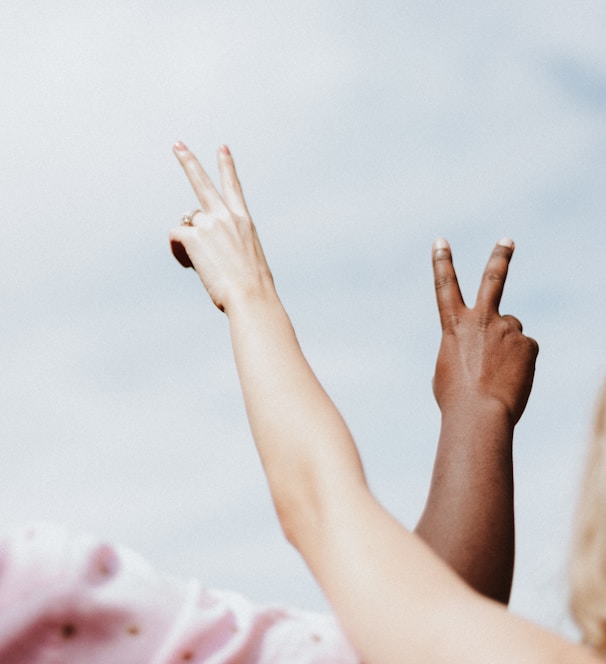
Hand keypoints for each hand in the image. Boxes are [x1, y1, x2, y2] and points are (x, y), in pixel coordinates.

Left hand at [169, 143, 274, 312]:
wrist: (251, 296)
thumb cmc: (253, 287)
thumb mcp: (248, 259)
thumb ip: (229, 246)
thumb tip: (206, 251)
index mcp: (244, 221)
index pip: (234, 186)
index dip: (226, 166)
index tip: (222, 148)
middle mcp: (227, 216)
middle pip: (203, 182)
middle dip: (189, 161)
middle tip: (177, 144)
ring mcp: (210, 224)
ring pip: (187, 223)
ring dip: (188, 241)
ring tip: (200, 263)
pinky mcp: (194, 236)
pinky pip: (176, 236)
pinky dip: (178, 251)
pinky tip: (188, 264)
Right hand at [432, 238, 537, 425]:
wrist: (479, 414)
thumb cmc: (456, 398)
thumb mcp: (448, 368)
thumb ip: (465, 346)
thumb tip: (488, 345)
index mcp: (454, 325)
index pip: (445, 285)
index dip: (442, 261)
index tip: (440, 241)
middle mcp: (482, 319)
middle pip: (493, 279)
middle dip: (500, 257)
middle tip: (508, 241)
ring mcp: (507, 329)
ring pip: (511, 331)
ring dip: (506, 348)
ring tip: (497, 374)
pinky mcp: (528, 343)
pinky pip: (525, 350)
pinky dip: (520, 364)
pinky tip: (510, 379)